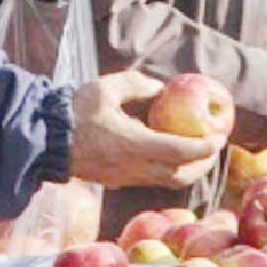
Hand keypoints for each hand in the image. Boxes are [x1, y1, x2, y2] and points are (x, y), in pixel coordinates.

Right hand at [68, 71, 223, 188]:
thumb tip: (159, 88)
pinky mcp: (117, 181)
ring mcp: (126, 177)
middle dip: (202, 164)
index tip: (219, 138)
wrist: (47, 139)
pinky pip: (152, 180)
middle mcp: (134, 166)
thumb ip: (135, 84)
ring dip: (187, 170)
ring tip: (197, 154)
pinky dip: (169, 171)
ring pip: (167, 181)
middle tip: (213, 148)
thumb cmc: (75, 111)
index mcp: (134, 144)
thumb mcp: (105, 88)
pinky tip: (168, 156)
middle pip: (180, 175)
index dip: (204, 148)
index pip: (180, 152)